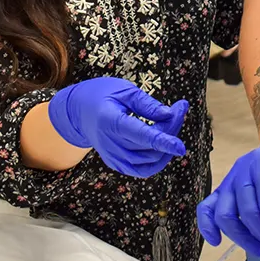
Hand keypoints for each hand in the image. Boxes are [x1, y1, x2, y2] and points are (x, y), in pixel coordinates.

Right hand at [48, 77, 187, 177]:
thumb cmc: (102, 96)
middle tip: (180, 108)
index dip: (163, 141)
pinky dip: (157, 159)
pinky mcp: (116, 164)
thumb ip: (147, 104)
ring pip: (149, 161)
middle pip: (149, 147)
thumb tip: (170, 115)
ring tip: (172, 122)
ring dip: (167, 145)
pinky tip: (164, 142)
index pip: (141, 136)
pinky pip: (142, 169)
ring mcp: (112, 157)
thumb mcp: (124, 91)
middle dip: (171, 130)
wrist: (78, 112)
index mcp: (110, 122)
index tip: (181, 146)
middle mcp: (110, 144)